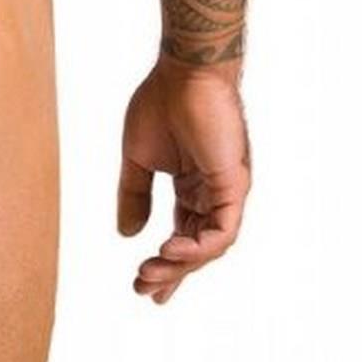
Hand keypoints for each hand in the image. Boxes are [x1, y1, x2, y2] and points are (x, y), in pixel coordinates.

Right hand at [116, 53, 250, 303]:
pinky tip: (170, 250)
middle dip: (169, 272)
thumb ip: (134, 195)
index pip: (183, 235)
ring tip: (149, 272)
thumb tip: (127, 234)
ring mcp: (226, 191)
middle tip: (141, 288)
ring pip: (209, 245)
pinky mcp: (234, 184)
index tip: (145, 289)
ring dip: (180, 264)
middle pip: (195, 246)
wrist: (183, 72)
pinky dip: (199, 246)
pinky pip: (222, 229)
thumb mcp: (138, 158)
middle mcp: (212, 193)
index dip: (166, 265)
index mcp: (192, 186)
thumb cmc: (161, 103)